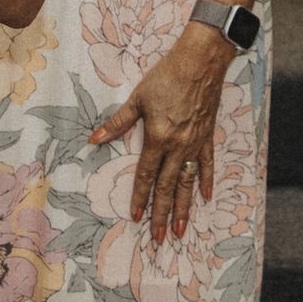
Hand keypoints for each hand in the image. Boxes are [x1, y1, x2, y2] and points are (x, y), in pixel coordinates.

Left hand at [90, 24, 230, 243]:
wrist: (201, 63)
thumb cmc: (166, 77)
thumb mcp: (137, 99)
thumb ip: (117, 123)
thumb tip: (94, 139)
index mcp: (158, 138)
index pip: (146, 176)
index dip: (140, 198)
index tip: (136, 217)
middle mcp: (179, 146)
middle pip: (168, 187)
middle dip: (162, 214)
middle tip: (159, 238)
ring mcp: (196, 144)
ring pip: (189, 182)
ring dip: (184, 207)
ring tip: (181, 229)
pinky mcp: (208, 136)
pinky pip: (208, 165)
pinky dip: (206, 181)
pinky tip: (206, 197)